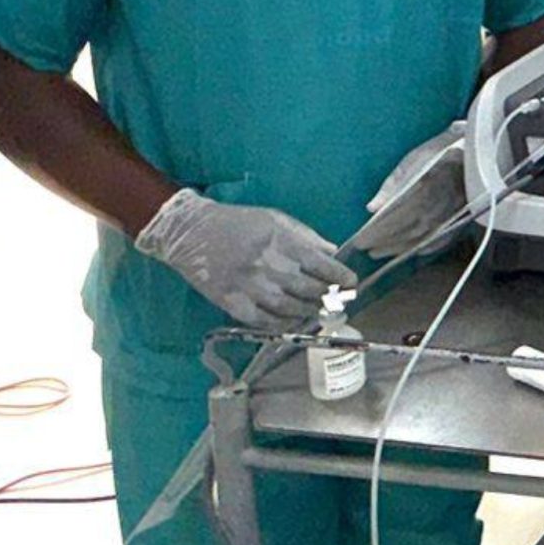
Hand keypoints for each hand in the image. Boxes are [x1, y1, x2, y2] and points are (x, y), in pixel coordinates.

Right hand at [134, 188, 355, 328]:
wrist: (191, 232)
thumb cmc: (238, 222)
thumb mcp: (275, 219)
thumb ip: (306, 236)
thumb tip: (333, 252)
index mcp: (281, 242)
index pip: (320, 264)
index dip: (340, 277)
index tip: (352, 283)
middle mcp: (267, 265)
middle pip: (308, 289)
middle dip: (328, 298)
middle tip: (338, 302)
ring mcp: (248, 286)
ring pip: (288, 309)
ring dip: (308, 313)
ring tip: (318, 312)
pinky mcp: (230, 301)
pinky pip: (261, 320)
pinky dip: (280, 325)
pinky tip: (290, 323)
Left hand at [355, 122, 467, 258]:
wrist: (472, 151)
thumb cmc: (437, 154)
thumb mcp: (410, 162)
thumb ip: (391, 185)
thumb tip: (371, 208)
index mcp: (423, 191)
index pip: (395, 219)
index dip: (377, 233)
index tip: (361, 241)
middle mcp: (437, 207)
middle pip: (407, 233)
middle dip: (385, 243)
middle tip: (368, 250)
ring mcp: (451, 215)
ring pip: (422, 238)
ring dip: (400, 248)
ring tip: (382, 253)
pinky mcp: (460, 218)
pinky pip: (442, 239)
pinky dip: (427, 248)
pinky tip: (414, 251)